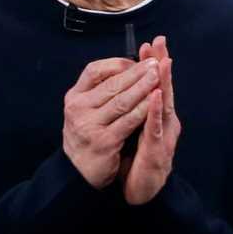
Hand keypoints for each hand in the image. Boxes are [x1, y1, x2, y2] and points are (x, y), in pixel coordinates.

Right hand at [62, 57, 161, 189]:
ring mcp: (90, 125)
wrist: (78, 172)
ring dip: (143, 87)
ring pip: (122, 101)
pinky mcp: (104, 141)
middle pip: (111, 84)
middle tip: (155, 63)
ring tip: (158, 77)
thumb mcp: (84, 110)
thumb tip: (126, 67)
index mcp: (74, 97)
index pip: (94, 71)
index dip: (116, 64)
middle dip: (136, 73)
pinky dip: (144, 109)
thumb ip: (99, 91)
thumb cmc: (87, 135)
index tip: (136, 61)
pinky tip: (156, 101)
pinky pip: (129, 121)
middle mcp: (78, 109)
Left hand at [122, 35, 180, 204]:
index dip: (155, 64)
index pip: (156, 85)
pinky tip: (155, 96)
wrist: (143, 193)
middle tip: (159, 41)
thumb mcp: (136, 131)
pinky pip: (156, 129)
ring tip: (163, 61)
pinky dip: (156, 111)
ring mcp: (163, 137)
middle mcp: (164, 123)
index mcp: (158, 117)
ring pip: (165, 105)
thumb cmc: (138, 161)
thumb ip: (136, 111)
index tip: (151, 43)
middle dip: (161, 64)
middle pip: (164, 88)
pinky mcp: (157, 152)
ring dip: (164, 82)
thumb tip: (130, 89)